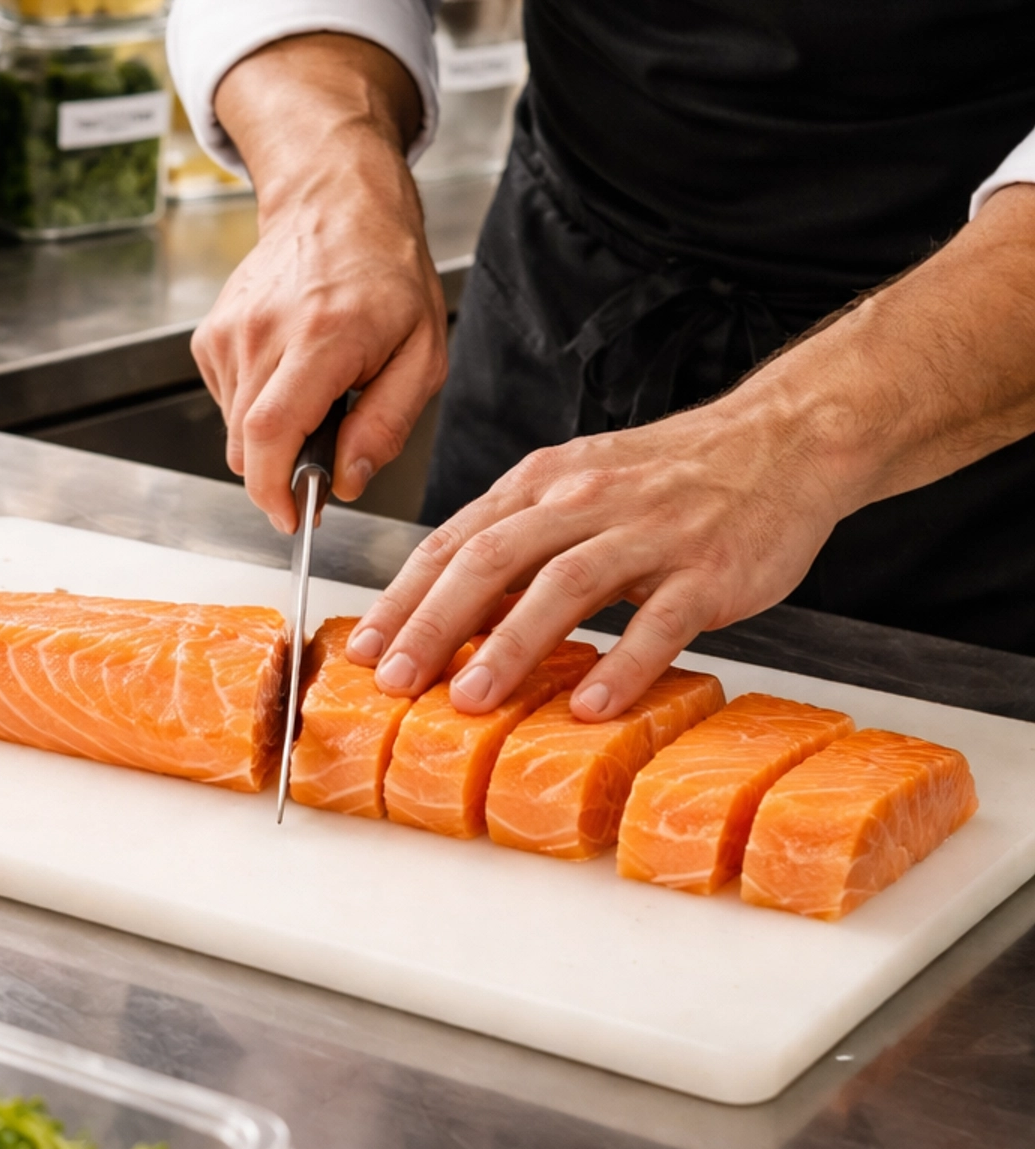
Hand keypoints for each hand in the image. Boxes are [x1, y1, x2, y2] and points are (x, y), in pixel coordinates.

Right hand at [192, 33, 449, 531]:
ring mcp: (230, 331)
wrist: (335, 204)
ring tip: (316, 395)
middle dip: (281, 472)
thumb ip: (386, 425)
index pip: (271, 435)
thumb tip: (348, 481)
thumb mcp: (422, 354)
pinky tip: (290, 373)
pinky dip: (256, 406)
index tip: (292, 518)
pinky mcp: (212, 332)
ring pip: (235, 427)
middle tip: (326, 455)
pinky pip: (226, 400)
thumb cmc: (388, 275)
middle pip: (246, 443)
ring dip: (272, 435)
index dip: (272, 491)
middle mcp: (264, 334)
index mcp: (322, 339)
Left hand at [347, 181, 1034, 717]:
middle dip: (433, 624)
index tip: (365, 647)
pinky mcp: (707, 570)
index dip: (403, 596)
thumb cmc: (674, 477)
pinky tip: (592, 706)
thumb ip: (522, 539)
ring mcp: (648, 534)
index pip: (455, 541)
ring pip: (563, 587)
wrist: (782, 441)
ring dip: (508, 646)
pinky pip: (659, 621)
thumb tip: (452, 608)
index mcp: (545, 484)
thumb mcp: (582, 487)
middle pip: (490, 560)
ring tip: (470, 699)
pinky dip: (622, 664)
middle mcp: (585, 501)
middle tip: (395, 681)